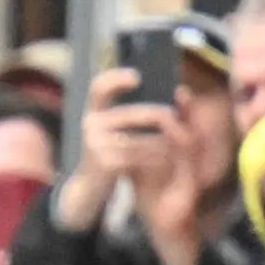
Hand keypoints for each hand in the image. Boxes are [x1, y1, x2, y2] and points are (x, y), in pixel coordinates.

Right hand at [82, 68, 183, 193]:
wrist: (88, 188)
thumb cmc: (109, 154)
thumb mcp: (111, 130)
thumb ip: (130, 113)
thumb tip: (170, 93)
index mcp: (93, 112)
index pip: (99, 87)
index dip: (115, 78)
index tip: (137, 77)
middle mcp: (91, 124)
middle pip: (136, 113)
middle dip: (161, 116)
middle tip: (176, 117)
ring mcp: (97, 143)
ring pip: (144, 138)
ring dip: (164, 142)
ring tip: (176, 145)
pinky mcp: (106, 162)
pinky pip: (142, 156)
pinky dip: (158, 159)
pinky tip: (168, 161)